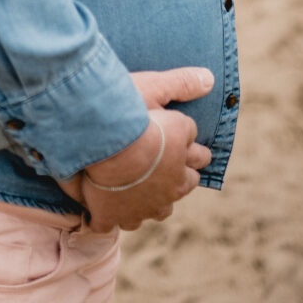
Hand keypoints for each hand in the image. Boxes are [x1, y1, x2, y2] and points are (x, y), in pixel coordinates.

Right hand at [59, 66, 213, 231]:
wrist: (92, 139)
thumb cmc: (125, 114)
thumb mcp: (155, 88)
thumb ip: (181, 83)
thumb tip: (209, 79)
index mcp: (180, 162)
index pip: (198, 158)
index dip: (194, 150)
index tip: (191, 147)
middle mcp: (166, 190)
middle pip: (182, 187)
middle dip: (179, 177)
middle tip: (169, 168)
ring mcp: (138, 207)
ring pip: (155, 210)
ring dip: (152, 201)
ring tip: (142, 192)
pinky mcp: (109, 215)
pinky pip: (110, 222)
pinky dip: (107, 215)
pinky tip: (100, 208)